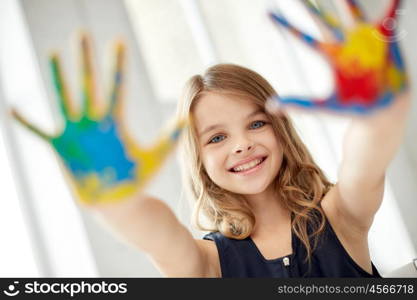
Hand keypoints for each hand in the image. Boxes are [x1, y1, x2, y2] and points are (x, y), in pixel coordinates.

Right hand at [11, 33, 186, 204]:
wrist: (118, 201)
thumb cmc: (137, 179)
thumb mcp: (155, 157)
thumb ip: (169, 138)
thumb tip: (186, 118)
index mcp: (115, 122)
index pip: (116, 87)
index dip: (117, 66)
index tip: (118, 42)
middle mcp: (94, 122)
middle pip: (88, 85)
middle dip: (85, 61)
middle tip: (82, 34)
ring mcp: (76, 133)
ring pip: (65, 99)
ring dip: (59, 78)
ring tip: (54, 54)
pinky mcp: (61, 148)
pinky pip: (39, 132)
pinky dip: (26, 123)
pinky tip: (12, 109)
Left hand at [268, 0, 407, 113]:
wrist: (383, 110)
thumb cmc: (354, 108)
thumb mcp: (324, 107)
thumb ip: (299, 105)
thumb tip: (269, 106)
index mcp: (329, 55)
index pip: (302, 37)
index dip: (285, 25)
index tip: (267, 15)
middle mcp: (344, 44)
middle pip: (324, 20)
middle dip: (311, 7)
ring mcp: (364, 40)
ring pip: (351, 13)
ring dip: (345, 1)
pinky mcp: (384, 39)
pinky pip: (390, 17)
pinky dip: (392, 5)